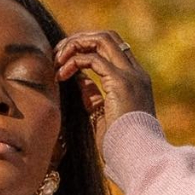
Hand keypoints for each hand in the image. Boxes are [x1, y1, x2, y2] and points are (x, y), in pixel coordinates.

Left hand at [53, 30, 155, 149]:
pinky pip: (93, 59)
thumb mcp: (102, 115)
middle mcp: (136, 73)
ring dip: (75, 45)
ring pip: (101, 40)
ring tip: (56, 61)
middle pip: (107, 36)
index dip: (88, 47)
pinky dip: (73, 62)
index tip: (65, 59)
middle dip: (79, 39)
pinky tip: (61, 75)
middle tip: (58, 53)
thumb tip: (78, 79)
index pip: (113, 48)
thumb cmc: (120, 145)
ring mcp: (130, 75)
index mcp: (135, 80)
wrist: (137, 158)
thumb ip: (92, 95)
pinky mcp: (120, 82)